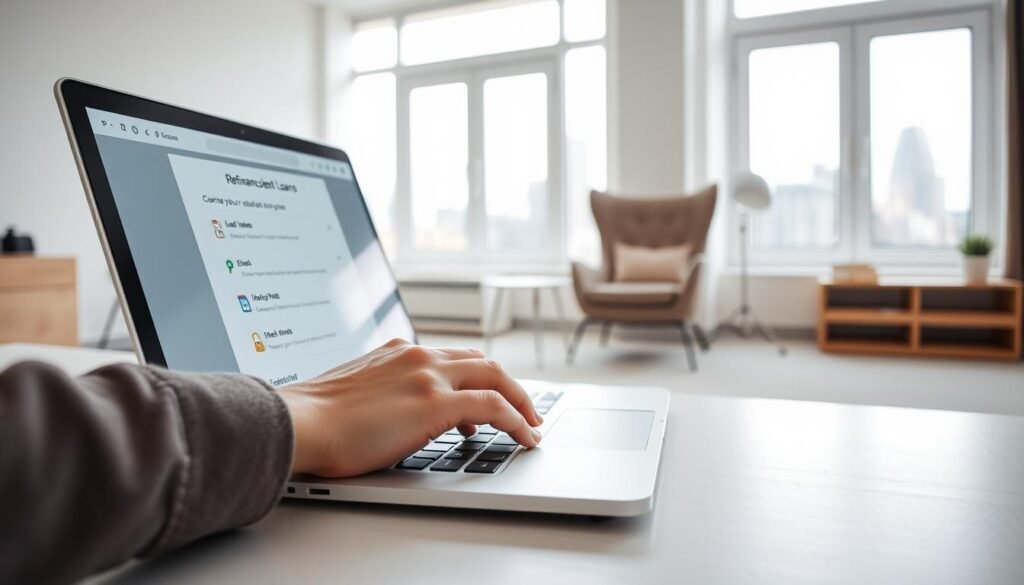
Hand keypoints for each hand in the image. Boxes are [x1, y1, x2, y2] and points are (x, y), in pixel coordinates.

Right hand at [278, 338, 543, 477]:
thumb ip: (383, 391)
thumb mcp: (355, 393)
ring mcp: (428, 375)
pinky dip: (517, 420)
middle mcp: (418, 356)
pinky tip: (526, 436)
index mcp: (399, 352)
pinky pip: (494, 406)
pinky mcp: (435, 402)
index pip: (453, 357)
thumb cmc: (315, 419)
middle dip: (509, 385)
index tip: (489, 395)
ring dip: (519, 401)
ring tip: (530, 425)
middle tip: (524, 408)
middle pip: (481, 362)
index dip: (478, 377)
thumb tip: (397, 415)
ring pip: (495, 377)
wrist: (298, 423)